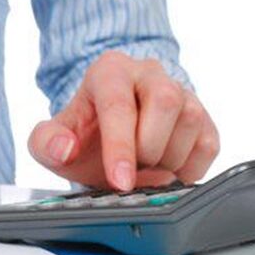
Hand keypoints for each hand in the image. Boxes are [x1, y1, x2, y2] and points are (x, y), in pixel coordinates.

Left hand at [28, 51, 219, 190]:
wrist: (104, 136)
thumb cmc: (81, 135)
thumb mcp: (49, 141)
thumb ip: (46, 144)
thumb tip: (64, 149)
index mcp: (109, 71)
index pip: (118, 105)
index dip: (120, 147)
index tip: (120, 182)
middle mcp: (148, 73)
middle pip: (164, 101)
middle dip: (147, 148)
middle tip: (128, 169)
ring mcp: (181, 91)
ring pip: (191, 120)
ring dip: (167, 159)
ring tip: (143, 168)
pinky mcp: (203, 116)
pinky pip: (208, 143)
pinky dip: (188, 168)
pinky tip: (164, 172)